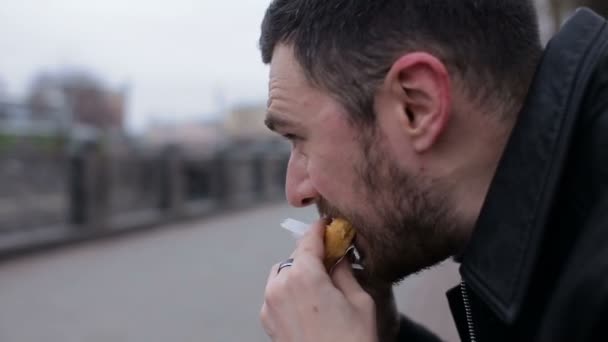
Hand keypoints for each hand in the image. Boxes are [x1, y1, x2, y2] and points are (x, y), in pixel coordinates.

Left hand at [260, 220, 377, 341]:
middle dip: (313, 254)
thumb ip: (344, 270)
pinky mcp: (268, 322)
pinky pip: (277, 293)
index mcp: (303, 277)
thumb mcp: (359, 301)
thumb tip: (339, 253)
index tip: (328, 225)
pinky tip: (310, 302)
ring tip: (322, 284)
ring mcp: (270, 305)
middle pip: (295, 256)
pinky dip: (290, 290)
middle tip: (333, 258)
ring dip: (299, 272)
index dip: (320, 230)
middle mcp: (280, 286)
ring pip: (283, 274)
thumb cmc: (353, 341)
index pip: (309, 240)